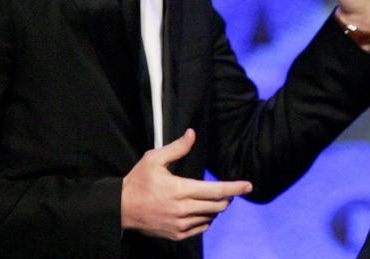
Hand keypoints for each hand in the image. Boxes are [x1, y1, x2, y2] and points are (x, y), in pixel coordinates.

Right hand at [120, 129, 251, 240]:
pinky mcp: (175, 235)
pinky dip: (206, 220)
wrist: (120, 209)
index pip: (216, 190)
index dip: (235, 188)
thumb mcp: (154, 159)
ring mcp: (179, 224)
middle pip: (218, 206)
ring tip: (212, 199)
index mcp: (180, 190)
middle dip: (227, 197)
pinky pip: (200, 228)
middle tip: (228, 190)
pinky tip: (202, 211)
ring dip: (216, 208)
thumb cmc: (138, 181)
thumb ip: (177, 148)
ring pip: (210, 217)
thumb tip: (192, 134)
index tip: (248, 186)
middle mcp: (182, 209)